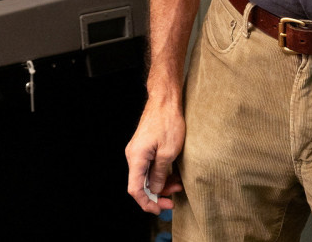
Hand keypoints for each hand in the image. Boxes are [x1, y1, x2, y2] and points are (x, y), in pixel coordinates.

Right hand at [124, 99, 185, 214]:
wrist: (165, 101)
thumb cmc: (167, 122)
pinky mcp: (144, 147)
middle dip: (157, 194)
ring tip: (178, 185)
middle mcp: (134, 155)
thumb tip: (155, 189)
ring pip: (147, 176)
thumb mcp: (168, 153)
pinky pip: (150, 166)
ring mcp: (138, 151)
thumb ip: (160, 174)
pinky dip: (161, 174)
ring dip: (162, 184)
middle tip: (173, 200)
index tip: (159, 210)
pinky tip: (174, 175)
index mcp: (136, 158)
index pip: (135, 189)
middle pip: (140, 184)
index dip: (146, 203)